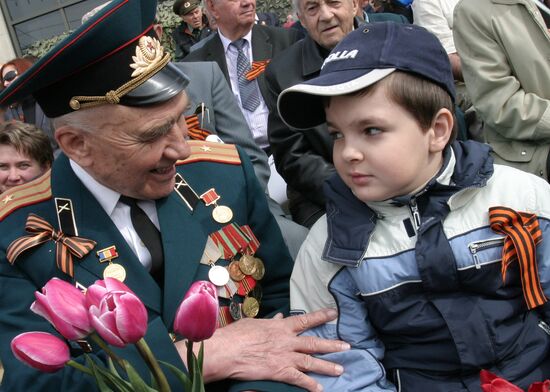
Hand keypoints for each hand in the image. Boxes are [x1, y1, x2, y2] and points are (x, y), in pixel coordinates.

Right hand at [180, 308, 348, 390]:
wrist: (227, 350)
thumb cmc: (237, 335)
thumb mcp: (255, 323)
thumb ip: (271, 322)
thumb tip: (280, 317)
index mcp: (281, 327)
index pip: (306, 320)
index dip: (321, 316)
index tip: (334, 313)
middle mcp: (287, 341)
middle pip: (314, 343)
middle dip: (332, 345)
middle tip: (347, 346)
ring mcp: (285, 357)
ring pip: (311, 362)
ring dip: (327, 366)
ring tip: (341, 369)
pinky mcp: (279, 372)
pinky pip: (298, 380)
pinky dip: (310, 385)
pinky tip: (319, 389)